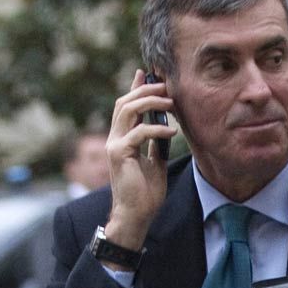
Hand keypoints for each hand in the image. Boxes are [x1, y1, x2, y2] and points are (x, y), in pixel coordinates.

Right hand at [104, 69, 176, 250]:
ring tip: (170, 103)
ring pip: (128, 110)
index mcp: (122, 138)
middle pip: (125, 102)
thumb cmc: (145, 192)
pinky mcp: (119, 154)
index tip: (147, 73)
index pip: (126, 106)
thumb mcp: (153, 161)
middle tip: (166, 86)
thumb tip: (165, 126)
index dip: (135, 87)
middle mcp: (114, 138)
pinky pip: (138, 133)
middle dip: (146, 90)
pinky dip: (156, 128)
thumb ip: (154, 143)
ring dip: (150, 102)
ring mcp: (114, 145)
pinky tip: (172, 131)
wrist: (135, 215)